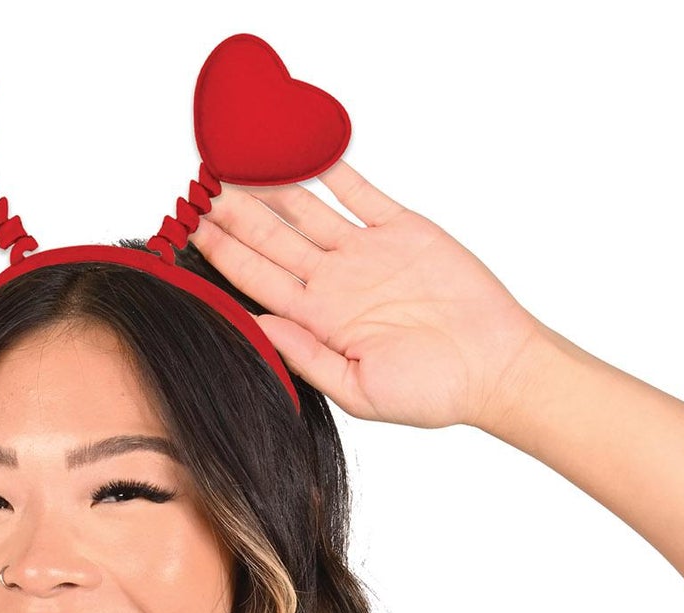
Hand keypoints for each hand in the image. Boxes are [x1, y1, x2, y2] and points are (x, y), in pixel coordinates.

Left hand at [190, 160, 548, 430]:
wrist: (493, 367)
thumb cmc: (431, 391)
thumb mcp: (358, 390)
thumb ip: (306, 357)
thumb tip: (256, 327)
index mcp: (318, 322)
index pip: (256, 281)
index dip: (222, 254)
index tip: (190, 229)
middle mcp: (334, 284)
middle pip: (271, 239)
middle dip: (234, 213)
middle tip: (199, 184)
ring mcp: (366, 253)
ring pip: (306, 211)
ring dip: (270, 186)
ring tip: (235, 160)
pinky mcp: (401, 229)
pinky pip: (359, 192)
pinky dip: (332, 169)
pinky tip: (299, 151)